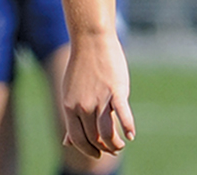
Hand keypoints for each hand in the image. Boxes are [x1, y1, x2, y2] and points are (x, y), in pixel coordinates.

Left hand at [61, 34, 135, 158]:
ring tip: (121, 144)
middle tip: (113, 150)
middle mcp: (82, 106)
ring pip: (107, 133)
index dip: (88, 151)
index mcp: (69, 106)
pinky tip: (131, 135)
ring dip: (115, 144)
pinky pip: (122, 115)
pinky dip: (127, 127)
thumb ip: (72, 119)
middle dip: (104, 149)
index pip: (77, 139)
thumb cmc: (81, 68)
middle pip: (94, 138)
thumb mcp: (70, 94)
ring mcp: (99, 99)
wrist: (90, 41)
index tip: (97, 155)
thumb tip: (66, 142)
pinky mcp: (115, 91)